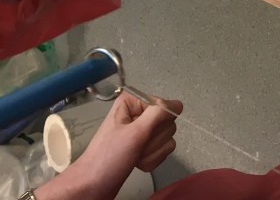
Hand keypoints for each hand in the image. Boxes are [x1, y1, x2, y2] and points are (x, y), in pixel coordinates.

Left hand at [36, 93, 182, 199]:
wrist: (92, 187)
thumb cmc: (108, 159)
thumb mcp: (134, 134)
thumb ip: (157, 114)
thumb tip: (178, 104)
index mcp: (133, 102)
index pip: (164, 106)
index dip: (158, 123)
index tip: (143, 134)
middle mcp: (139, 113)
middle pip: (167, 122)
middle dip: (154, 141)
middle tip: (136, 147)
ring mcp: (142, 130)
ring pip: (167, 137)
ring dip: (153, 153)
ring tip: (135, 157)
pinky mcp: (144, 146)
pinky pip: (163, 149)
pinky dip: (152, 159)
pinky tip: (138, 163)